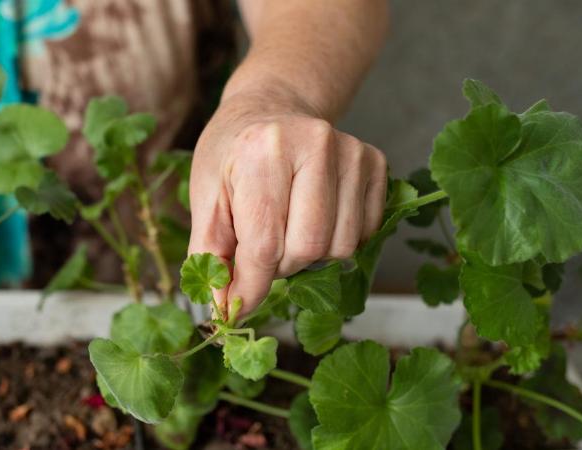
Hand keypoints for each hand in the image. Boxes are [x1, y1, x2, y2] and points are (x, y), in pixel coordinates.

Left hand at [188, 93, 387, 315]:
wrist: (269, 110)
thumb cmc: (231, 157)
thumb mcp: (206, 200)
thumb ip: (211, 255)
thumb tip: (225, 309)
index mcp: (264, 151)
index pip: (265, 244)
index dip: (251, 286)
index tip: (237, 308)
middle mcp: (315, 144)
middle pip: (308, 248)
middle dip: (281, 265)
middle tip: (263, 246)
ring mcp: (352, 152)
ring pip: (341, 247)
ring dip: (310, 255)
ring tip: (288, 228)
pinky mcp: (375, 162)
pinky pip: (365, 234)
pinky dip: (336, 240)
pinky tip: (314, 215)